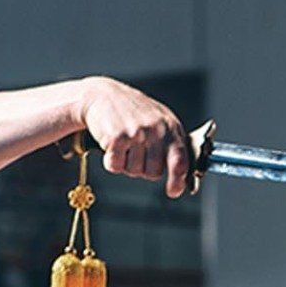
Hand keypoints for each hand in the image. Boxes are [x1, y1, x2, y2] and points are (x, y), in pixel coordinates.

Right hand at [76, 79, 193, 197]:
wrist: (101, 95)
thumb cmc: (132, 111)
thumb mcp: (160, 121)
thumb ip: (172, 145)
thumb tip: (184, 175)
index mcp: (170, 127)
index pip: (180, 160)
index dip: (178, 180)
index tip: (173, 191)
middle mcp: (155, 130)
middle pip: (154, 173)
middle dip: (144, 168)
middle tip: (136, 150)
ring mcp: (136, 133)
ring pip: (134, 172)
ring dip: (126, 164)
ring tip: (124, 143)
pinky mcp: (117, 138)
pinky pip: (115, 166)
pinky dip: (111, 161)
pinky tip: (112, 144)